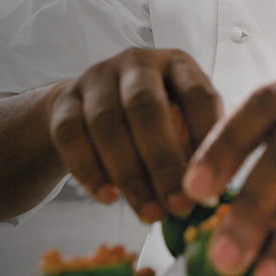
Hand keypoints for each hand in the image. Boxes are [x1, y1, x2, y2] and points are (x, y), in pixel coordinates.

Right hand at [47, 48, 222, 221]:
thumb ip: (194, 149)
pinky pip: (70, 135)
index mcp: (178, 64)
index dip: (206, 139)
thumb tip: (205, 196)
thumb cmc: (152, 120)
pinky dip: (89, 170)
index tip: (211, 182)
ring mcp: (97, 77)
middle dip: (163, 161)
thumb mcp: (181, 121)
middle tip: (177, 205)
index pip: (197, 93)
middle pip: (147, 107)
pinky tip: (108, 198)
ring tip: (147, 212)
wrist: (89, 109)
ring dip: (129, 175)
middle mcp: (138, 63)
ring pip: (106, 123)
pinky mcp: (64, 99)